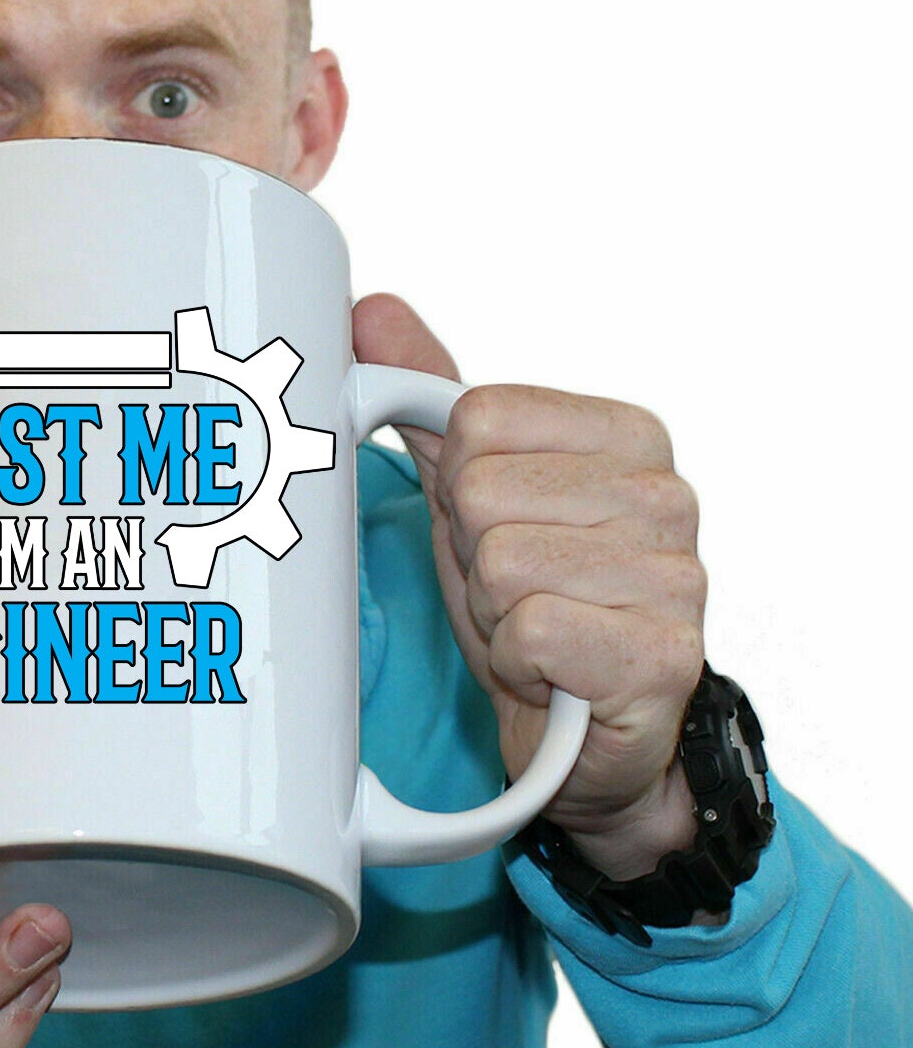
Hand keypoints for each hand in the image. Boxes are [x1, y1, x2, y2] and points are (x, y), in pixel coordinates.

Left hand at [353, 293, 707, 880]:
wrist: (582, 737)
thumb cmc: (532, 599)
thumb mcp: (468, 490)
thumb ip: (426, 396)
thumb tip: (369, 310)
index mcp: (627, 433)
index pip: (475, 418)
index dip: (458, 486)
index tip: (493, 528)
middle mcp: (668, 493)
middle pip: (479, 490)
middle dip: (473, 555)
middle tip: (514, 592)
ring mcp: (677, 575)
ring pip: (499, 562)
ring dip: (493, 614)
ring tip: (534, 631)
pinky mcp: (663, 655)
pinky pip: (529, 629)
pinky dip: (518, 661)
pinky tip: (553, 673)